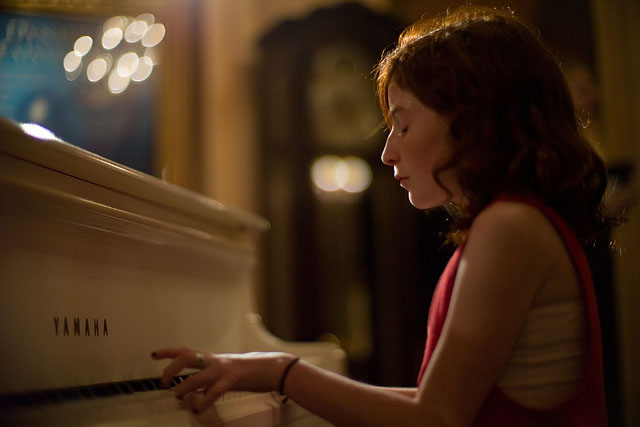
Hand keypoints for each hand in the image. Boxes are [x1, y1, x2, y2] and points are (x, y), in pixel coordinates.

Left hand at [151, 348, 293, 412]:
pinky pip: (214, 391)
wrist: (272, 367)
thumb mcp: (226, 371)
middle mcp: (215, 361)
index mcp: (212, 359)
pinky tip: (198, 408)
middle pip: (186, 358)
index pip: (186, 351)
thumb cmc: (250, 371)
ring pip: (197, 376)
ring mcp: (223, 370)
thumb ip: (211, 379)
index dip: (169, 352)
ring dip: (184, 387)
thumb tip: (197, 391)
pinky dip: (203, 401)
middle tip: (164, 383)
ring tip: (178, 397)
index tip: (154, 354)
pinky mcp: (232, 380)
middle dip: (170, 370)